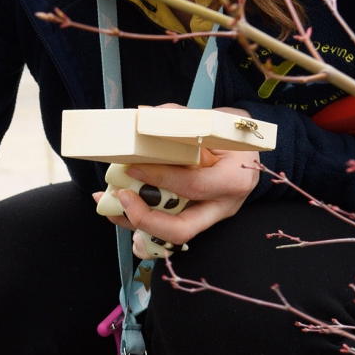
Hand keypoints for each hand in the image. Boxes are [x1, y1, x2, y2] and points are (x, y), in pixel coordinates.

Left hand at [94, 106, 261, 252]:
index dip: (160, 178)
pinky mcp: (195, 221)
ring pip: (168, 237)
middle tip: (121, 196)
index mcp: (232, 180)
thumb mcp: (213, 122)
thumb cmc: (229, 134)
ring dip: (133, 225)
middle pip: (181, 230)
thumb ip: (181, 120)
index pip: (193, 187)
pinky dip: (141, 232)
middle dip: (144, 218)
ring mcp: (208, 218)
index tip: (132, 166)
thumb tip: (145, 116)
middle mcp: (221, 207)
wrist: (245, 149)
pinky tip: (123, 217)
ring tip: (108, 204)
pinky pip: (165, 237)